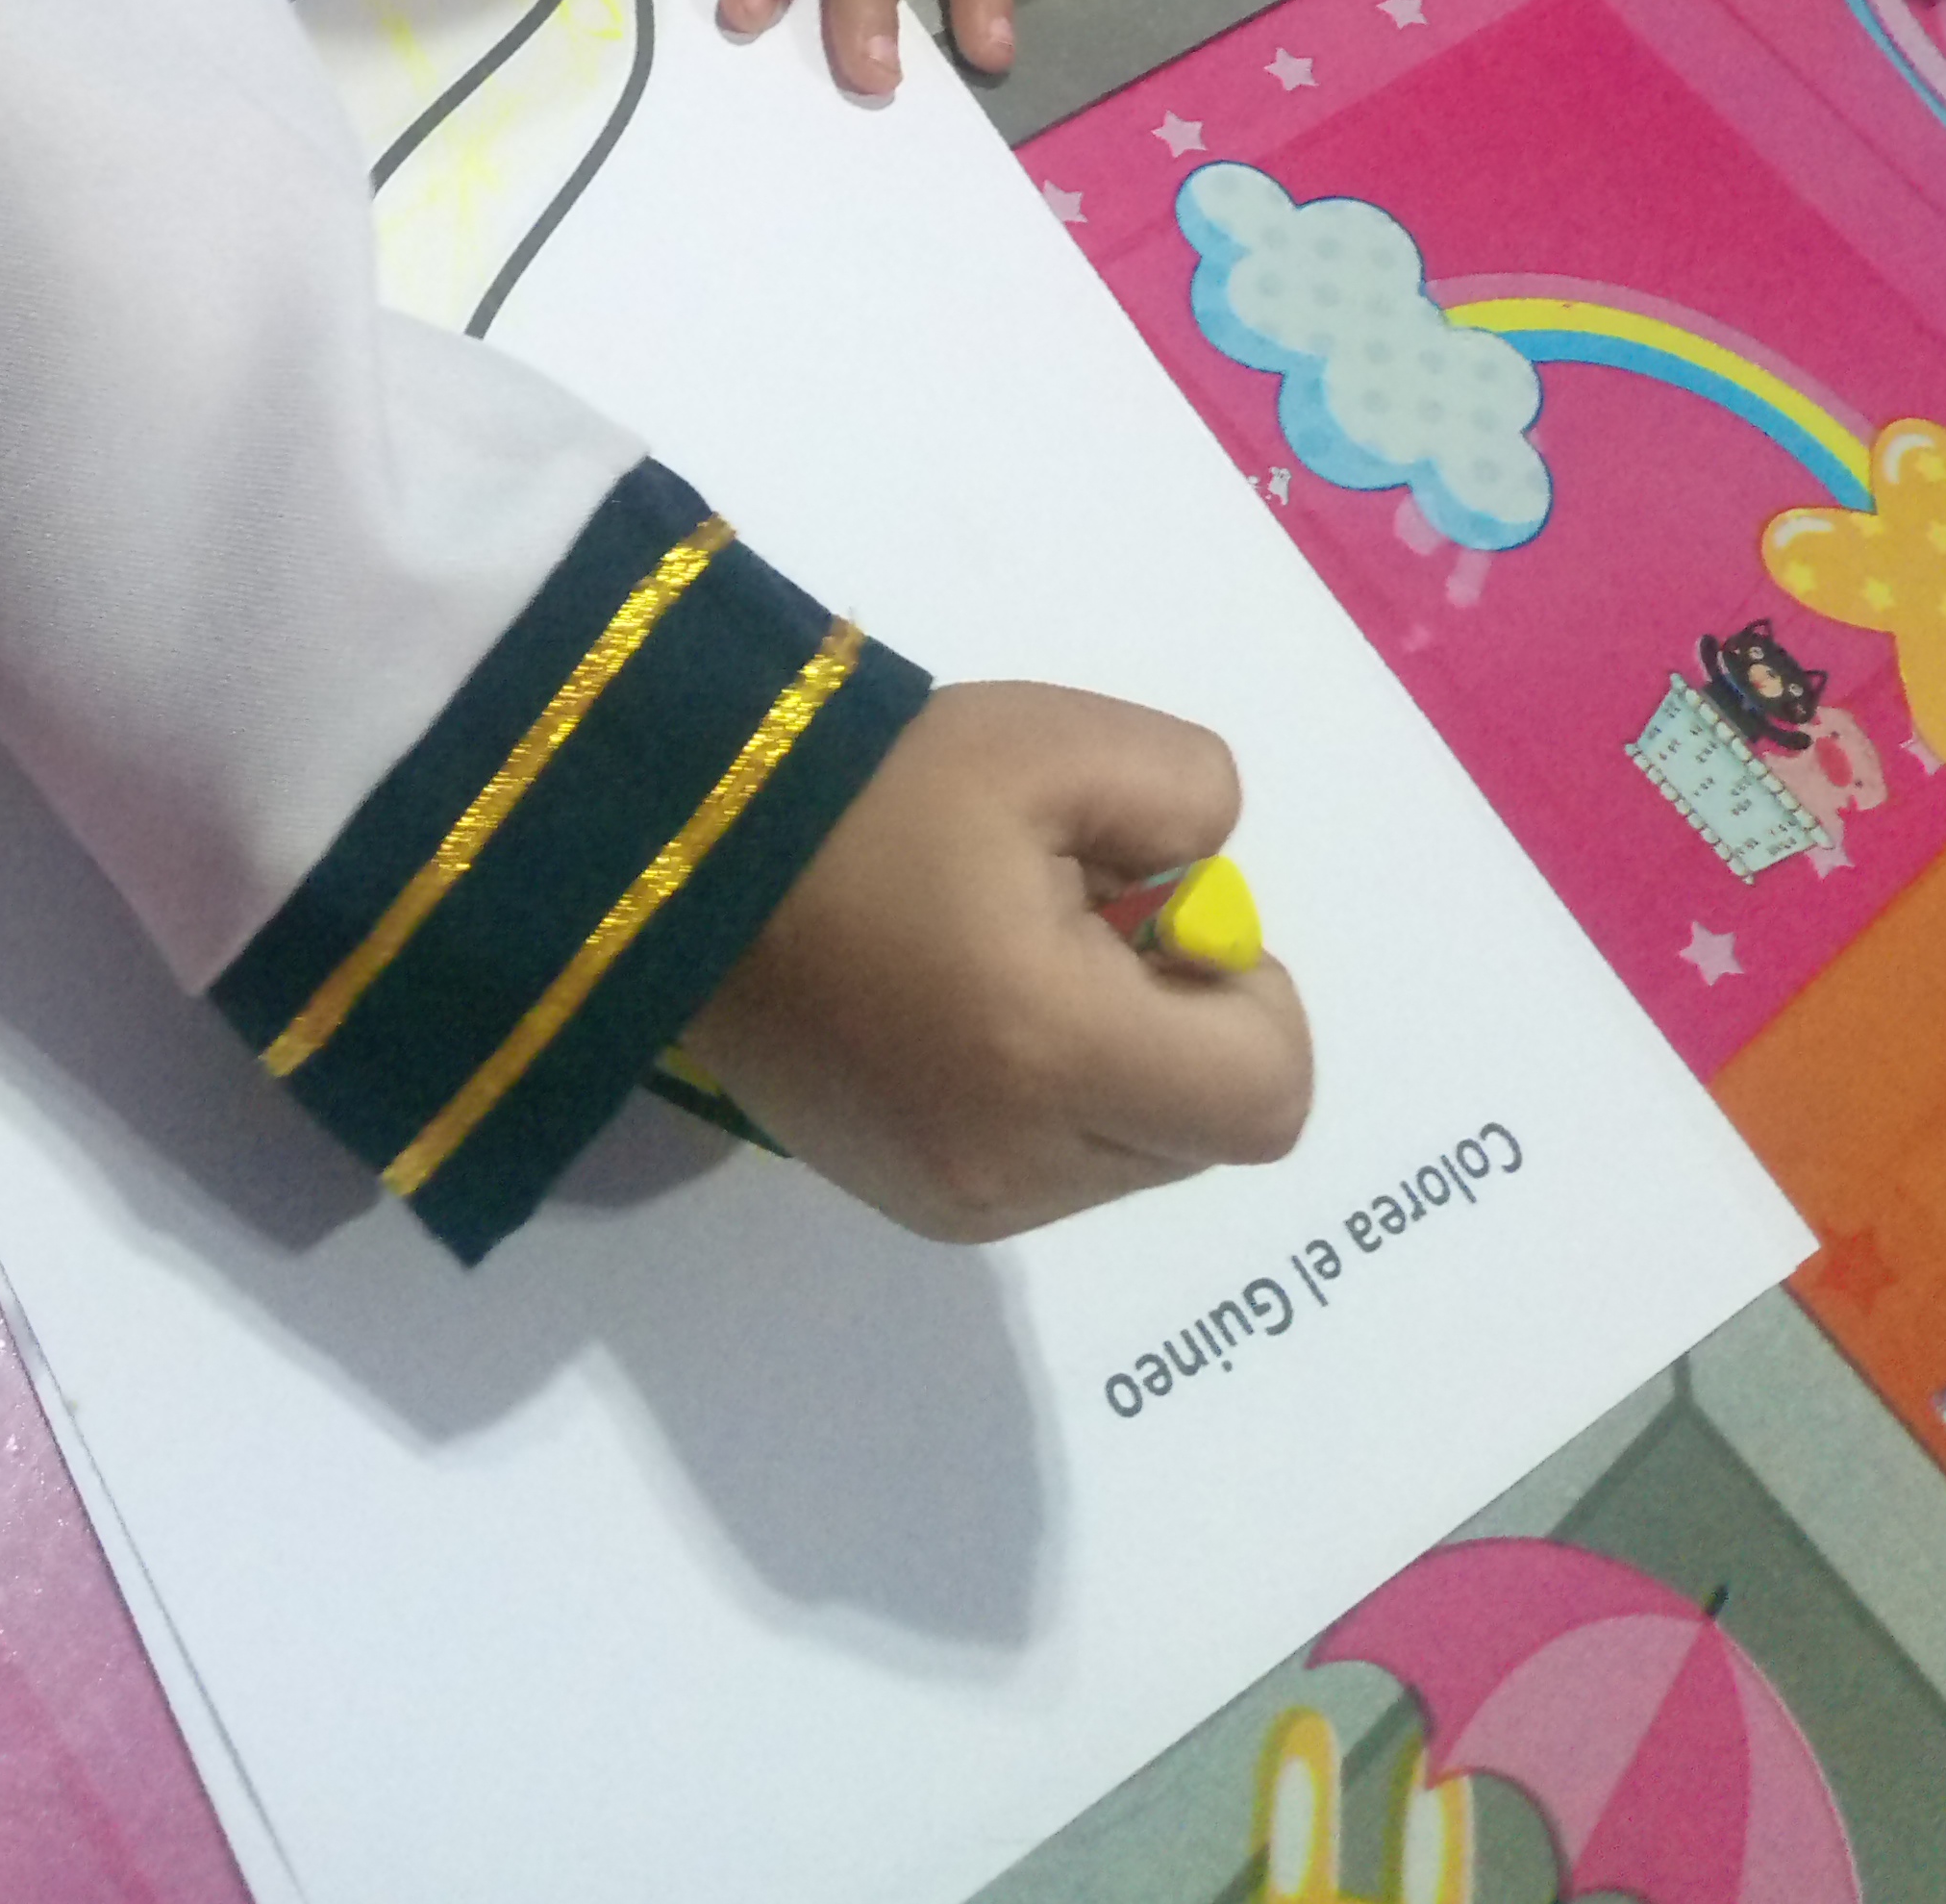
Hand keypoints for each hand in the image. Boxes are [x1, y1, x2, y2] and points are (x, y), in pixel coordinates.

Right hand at [684, 683, 1312, 1241]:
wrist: (680, 852)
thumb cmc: (873, 792)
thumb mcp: (1058, 740)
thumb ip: (1191, 798)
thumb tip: (1201, 893)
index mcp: (1058, 1053)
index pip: (1264, 1094)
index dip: (1250, 998)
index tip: (1156, 913)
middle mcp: (1018, 1166)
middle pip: (1204, 1131)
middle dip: (1175, 1025)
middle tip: (1072, 921)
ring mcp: (957, 1203)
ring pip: (1130, 1156)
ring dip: (1112, 1066)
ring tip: (1004, 958)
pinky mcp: (910, 1207)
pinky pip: (1050, 1172)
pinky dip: (1046, 1099)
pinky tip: (960, 1008)